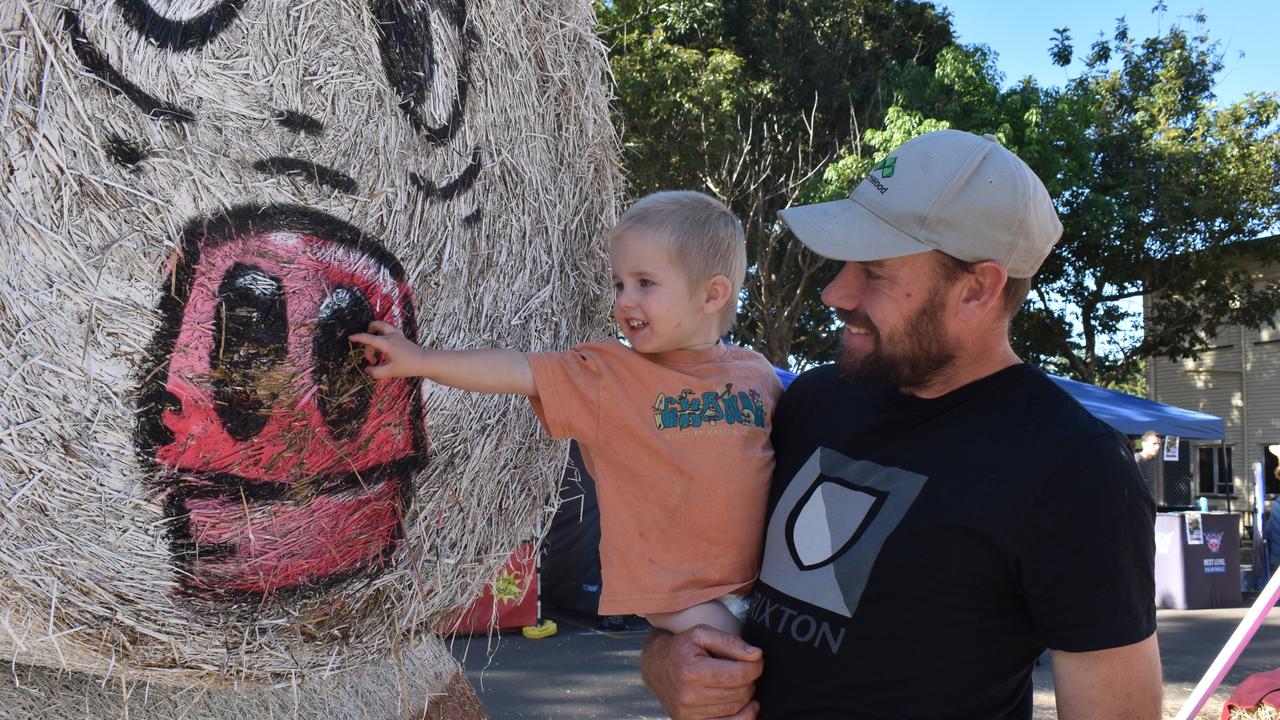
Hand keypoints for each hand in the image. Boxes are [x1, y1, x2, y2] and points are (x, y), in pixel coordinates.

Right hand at [348, 320, 427, 378]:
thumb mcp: (390, 372)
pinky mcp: (401, 336)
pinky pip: (389, 329)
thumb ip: (376, 372)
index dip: (358, 337)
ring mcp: (397, 335)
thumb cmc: (408, 367)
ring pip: (381, 325)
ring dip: (374, 332)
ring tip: (374, 345)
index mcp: (387, 344)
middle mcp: (391, 336)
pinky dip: (383, 333)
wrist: (424, 361)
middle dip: (368, 346)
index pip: (369, 338)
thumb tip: (367, 369)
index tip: (350, 338)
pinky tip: (384, 344)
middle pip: (373, 334)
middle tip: (372, 360)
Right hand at [641, 627, 762, 719]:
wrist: (656, 667)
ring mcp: (689, 714)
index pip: (739, 674)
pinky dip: (743, 716)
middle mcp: (689, 696)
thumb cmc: (680, 647)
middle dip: (750, 679)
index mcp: (691, 671)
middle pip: (740, 693)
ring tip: (738, 681)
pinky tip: (746, 705)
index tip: (756, 659)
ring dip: (745, 694)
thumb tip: (756, 655)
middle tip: (746, 668)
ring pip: (736, 708)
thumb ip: (730, 641)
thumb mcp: (701, 634)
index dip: (755, 666)